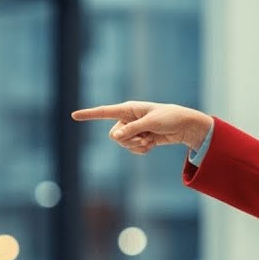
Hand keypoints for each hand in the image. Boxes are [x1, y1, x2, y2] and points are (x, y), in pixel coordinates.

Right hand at [71, 101, 211, 154]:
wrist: (184, 126)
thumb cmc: (169, 118)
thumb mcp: (151, 123)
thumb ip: (132, 129)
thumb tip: (115, 137)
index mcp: (128, 109)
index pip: (104, 112)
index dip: (89, 114)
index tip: (74, 116)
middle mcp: (128, 119)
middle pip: (114, 135)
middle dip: (127, 140)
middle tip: (144, 138)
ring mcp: (133, 129)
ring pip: (123, 144)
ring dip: (136, 146)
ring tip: (150, 140)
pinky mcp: (139, 139)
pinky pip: (132, 150)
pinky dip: (141, 150)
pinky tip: (152, 144)